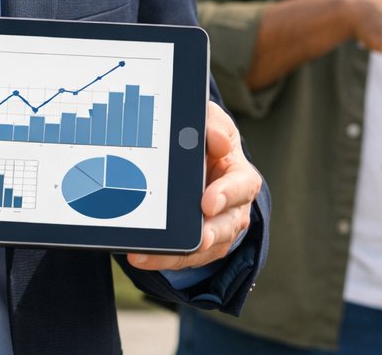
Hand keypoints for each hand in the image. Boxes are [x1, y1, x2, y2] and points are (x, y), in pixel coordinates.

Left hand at [127, 101, 260, 271]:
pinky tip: (141, 256)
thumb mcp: (213, 123)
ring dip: (177, 254)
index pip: (241, 187)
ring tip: (147, 254)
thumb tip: (217, 140)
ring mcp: (217, 232)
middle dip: (209, 235)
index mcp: (241, 177)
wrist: (199, 163)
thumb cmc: (208, 141)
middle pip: (225, 227)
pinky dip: (163, 258)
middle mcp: (234, 209)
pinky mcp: (198, 248)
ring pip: (203, 250)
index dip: (226, 195)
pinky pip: (184, 258)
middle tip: (196, 240)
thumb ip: (215, 124)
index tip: (207, 202)